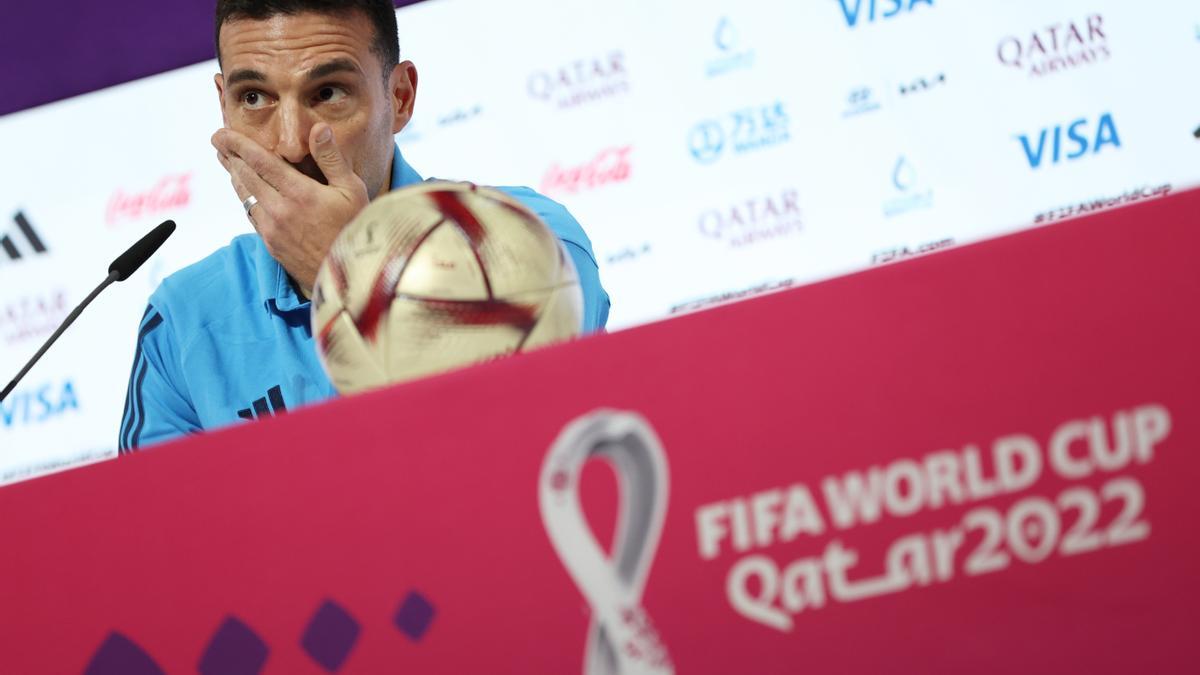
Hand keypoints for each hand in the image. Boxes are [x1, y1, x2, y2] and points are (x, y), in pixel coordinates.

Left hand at [212, 124, 368, 295]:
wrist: (350, 279)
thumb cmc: (357, 230)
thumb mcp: (352, 190)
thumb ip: (331, 158)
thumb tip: (318, 128)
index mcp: (299, 193)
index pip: (259, 161)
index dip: (237, 144)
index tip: (221, 132)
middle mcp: (279, 210)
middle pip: (245, 176)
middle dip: (230, 156)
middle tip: (218, 141)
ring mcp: (272, 230)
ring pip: (245, 196)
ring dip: (234, 176)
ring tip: (226, 161)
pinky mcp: (271, 245)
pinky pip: (251, 215)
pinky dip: (245, 198)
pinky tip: (245, 192)